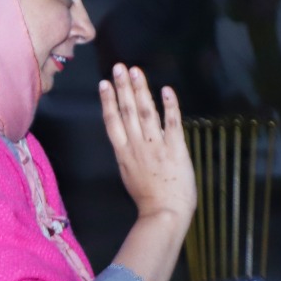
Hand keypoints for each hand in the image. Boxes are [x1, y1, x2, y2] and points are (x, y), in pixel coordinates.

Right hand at [100, 65, 195, 222]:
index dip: (108, 101)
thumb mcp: (129, 175)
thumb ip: (129, 155)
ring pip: (146, 112)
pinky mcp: (176, 148)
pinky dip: (170, 106)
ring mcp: (156, 145)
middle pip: (127, 111)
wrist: (164, 212)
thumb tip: (128, 140)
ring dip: (141, 90)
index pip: (112, 121)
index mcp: (123, 153)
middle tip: (119, 67)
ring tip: (136, 72)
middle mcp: (137, 145)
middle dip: (123, 87)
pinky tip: (166, 90)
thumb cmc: (148, 198)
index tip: (104, 83)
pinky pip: (172, 123)